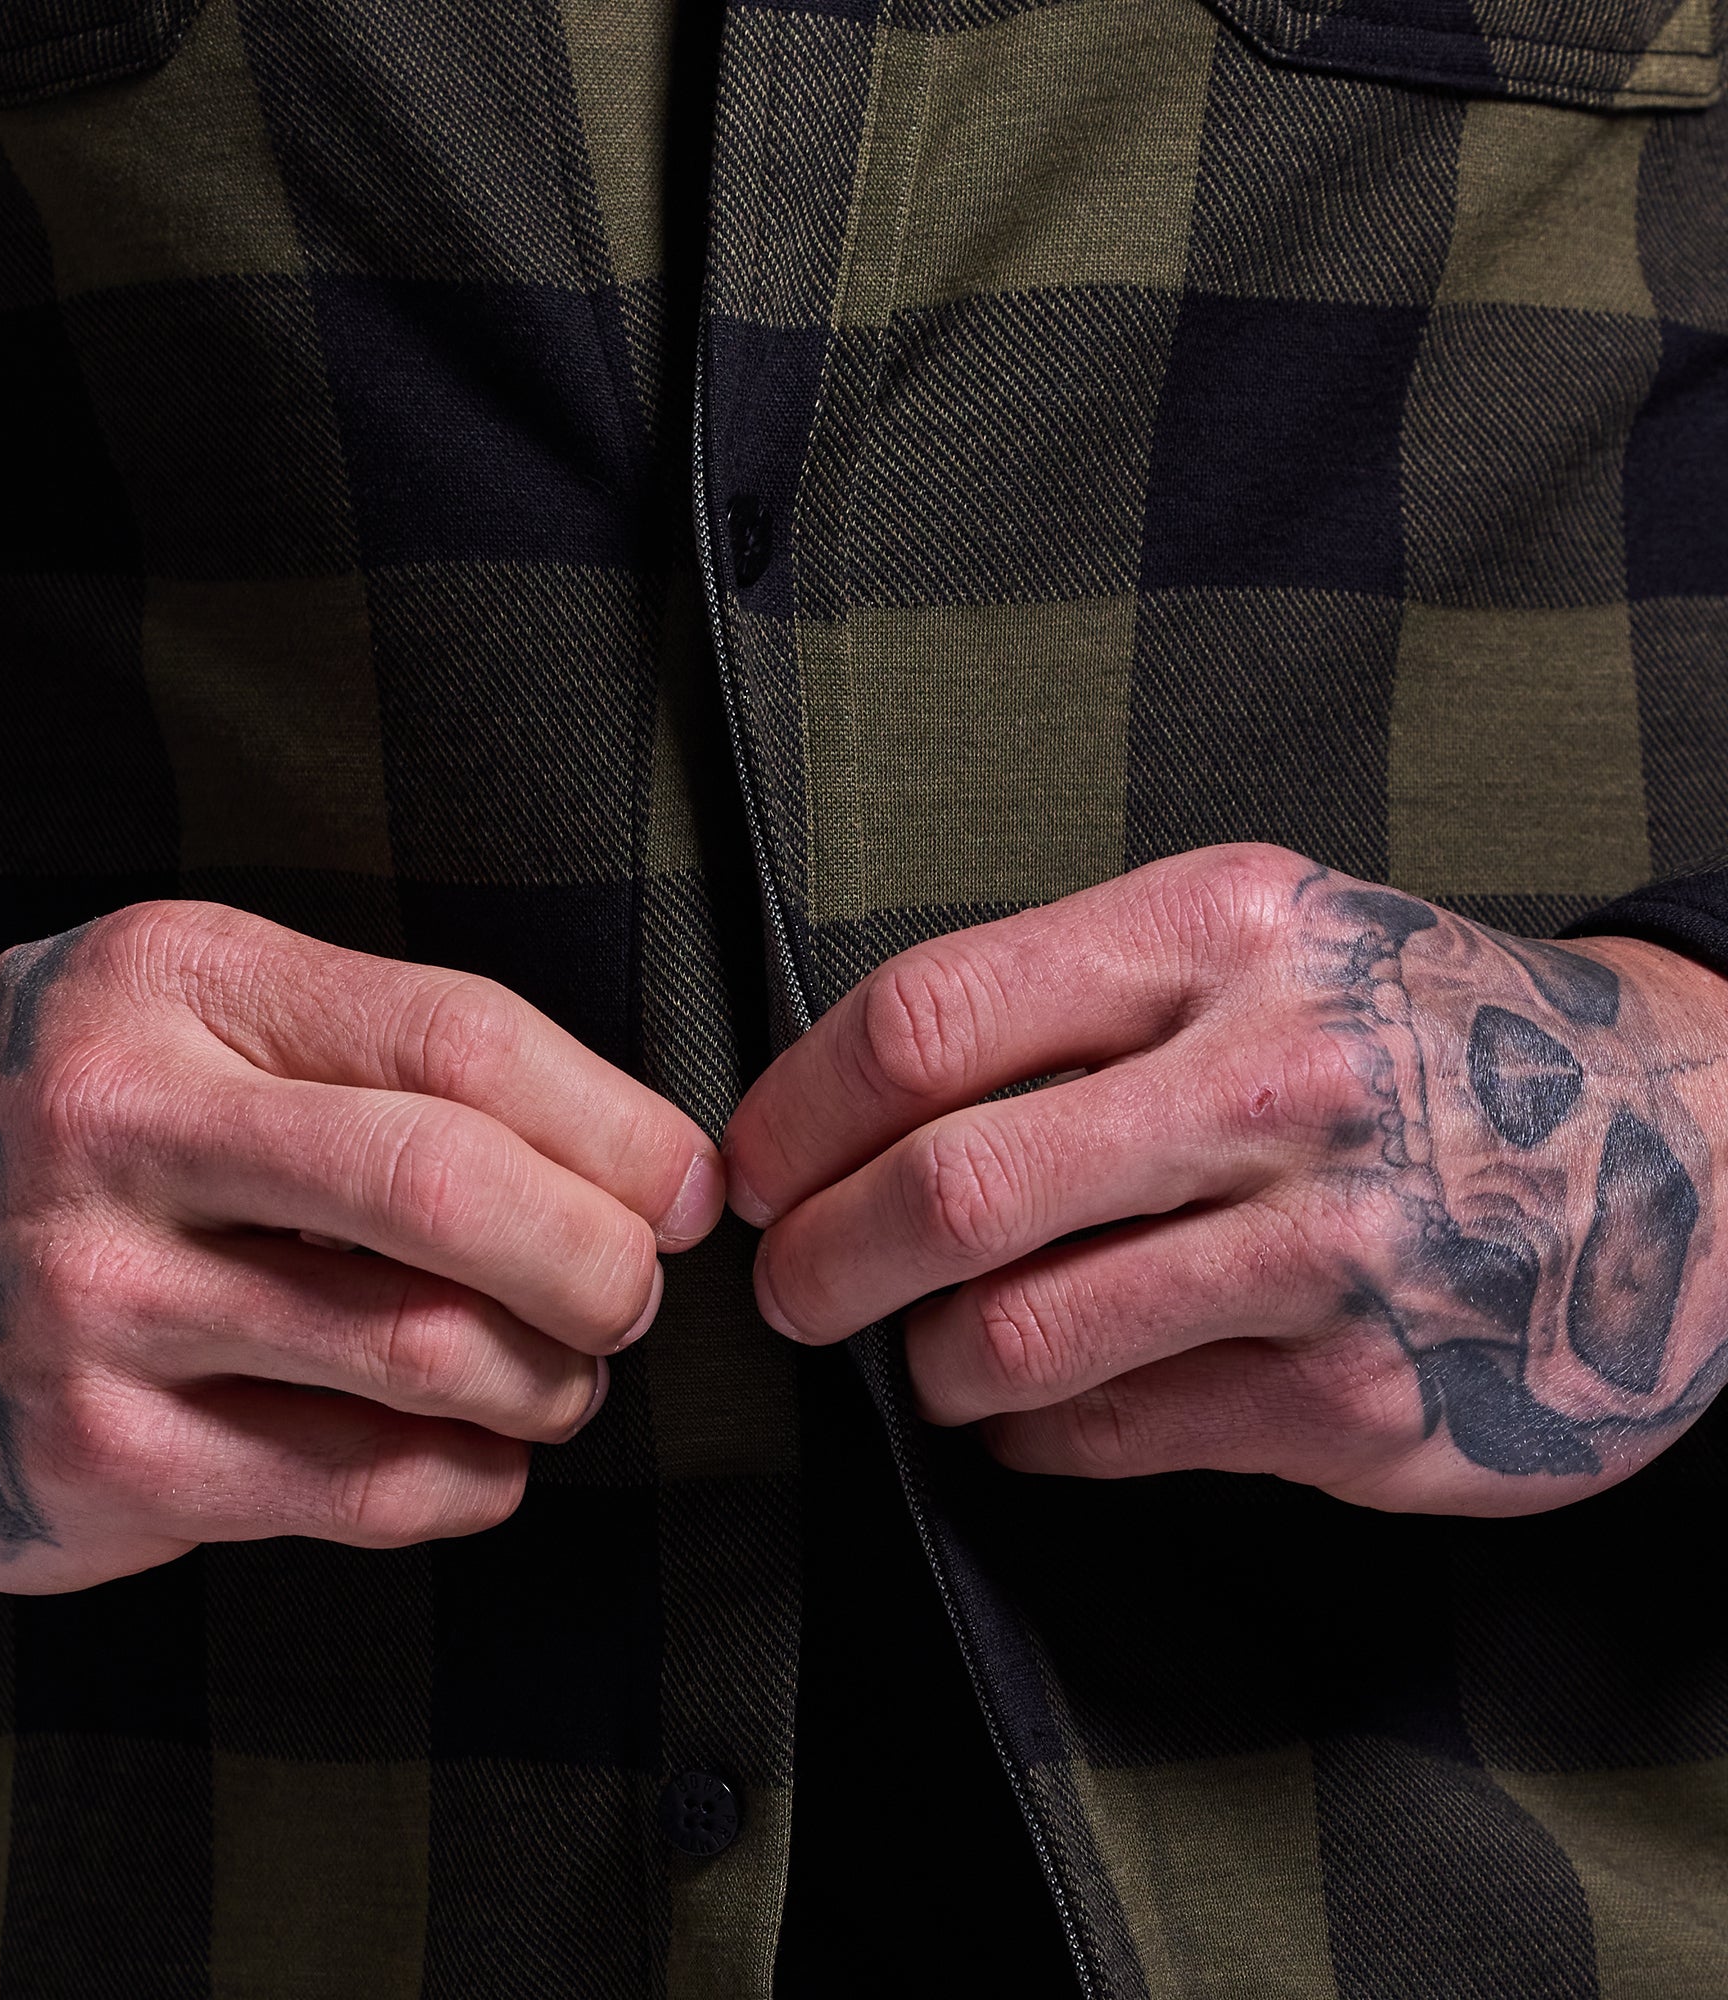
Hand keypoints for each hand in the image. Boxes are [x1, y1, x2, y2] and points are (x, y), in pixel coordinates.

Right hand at [0, 903, 720, 1588]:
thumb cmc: (80, 1115)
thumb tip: (637, 1159)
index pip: (457, 1041)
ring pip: (419, 1356)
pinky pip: (358, 1487)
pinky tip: (478, 1452)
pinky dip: (470, 1478)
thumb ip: (389, 1053)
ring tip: (558, 1369)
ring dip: (548, 1378)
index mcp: (175, 989)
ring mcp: (92, 1307)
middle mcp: (115, 1134)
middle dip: (598, 1257)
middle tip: (632, 1285)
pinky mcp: (95, 1461)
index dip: (614, 1123)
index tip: (683, 1181)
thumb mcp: (202, 1009)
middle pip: (441, 1192)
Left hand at [723, 845, 1727, 1514]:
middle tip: (793, 1291)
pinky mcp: (1362, 1401)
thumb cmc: (1406, 1031)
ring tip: (934, 1354)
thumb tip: (846, 1112)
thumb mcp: (1255, 942)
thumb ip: (1068, 1002)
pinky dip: (1033, 1433)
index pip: (928, 1020)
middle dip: (822, 1262)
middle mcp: (1275, 1080)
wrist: (1685, 1140)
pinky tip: (1047, 1408)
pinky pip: (1109, 1436)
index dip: (796, 1112)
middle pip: (949, 1191)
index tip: (752, 1168)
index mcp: (1218, 933)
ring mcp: (1329, 1252)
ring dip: (928, 1365)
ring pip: (1015, 1339)